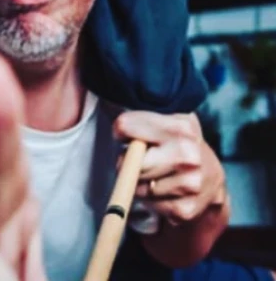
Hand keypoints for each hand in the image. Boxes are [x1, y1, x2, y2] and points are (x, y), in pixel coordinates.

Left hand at [113, 111, 225, 225]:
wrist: (212, 178)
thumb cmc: (179, 145)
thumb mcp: (167, 124)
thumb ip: (142, 123)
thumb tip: (119, 131)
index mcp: (181, 127)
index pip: (129, 125)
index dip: (121, 130)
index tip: (122, 132)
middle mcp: (189, 154)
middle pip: (134, 162)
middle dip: (129, 163)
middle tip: (138, 161)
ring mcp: (191, 183)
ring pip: (140, 186)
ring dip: (140, 184)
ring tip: (154, 176)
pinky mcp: (186, 210)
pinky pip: (151, 205)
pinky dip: (152, 201)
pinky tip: (165, 192)